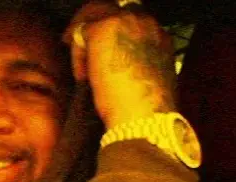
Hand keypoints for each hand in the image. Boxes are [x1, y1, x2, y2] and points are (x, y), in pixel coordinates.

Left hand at [64, 1, 176, 128]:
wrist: (144, 116)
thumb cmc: (145, 109)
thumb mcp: (146, 78)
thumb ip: (135, 61)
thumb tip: (114, 63)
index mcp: (159, 34)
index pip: (131, 18)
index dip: (113, 29)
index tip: (102, 45)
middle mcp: (145, 21)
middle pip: (111, 9)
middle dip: (93, 25)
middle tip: (76, 41)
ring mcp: (125, 21)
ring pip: (93, 18)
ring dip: (82, 41)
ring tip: (80, 66)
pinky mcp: (103, 28)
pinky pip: (80, 34)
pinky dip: (77, 56)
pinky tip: (83, 76)